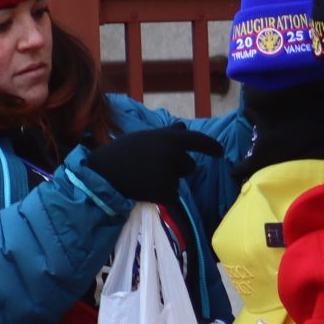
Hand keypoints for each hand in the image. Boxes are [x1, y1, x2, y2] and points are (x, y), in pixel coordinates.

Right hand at [86, 125, 222, 205]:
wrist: (103, 173)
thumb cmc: (122, 152)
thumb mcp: (145, 137)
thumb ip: (166, 134)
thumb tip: (183, 127)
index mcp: (169, 138)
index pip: (198, 140)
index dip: (211, 146)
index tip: (219, 152)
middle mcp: (172, 154)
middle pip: (189, 166)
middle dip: (178, 169)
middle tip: (153, 167)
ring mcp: (169, 173)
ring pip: (178, 182)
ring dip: (167, 182)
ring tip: (145, 177)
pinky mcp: (164, 192)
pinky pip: (172, 196)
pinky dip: (161, 195)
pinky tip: (145, 189)